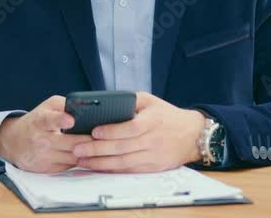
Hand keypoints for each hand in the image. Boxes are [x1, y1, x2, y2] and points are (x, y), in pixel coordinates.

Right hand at [0, 95, 93, 172]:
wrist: (14, 142)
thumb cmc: (36, 122)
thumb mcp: (46, 107)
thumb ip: (64, 105)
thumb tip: (85, 107)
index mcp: (40, 121)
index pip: (50, 120)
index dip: (60, 120)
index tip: (71, 120)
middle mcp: (40, 139)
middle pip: (70, 143)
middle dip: (87, 140)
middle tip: (101, 136)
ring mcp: (43, 156)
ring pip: (73, 157)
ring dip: (86, 152)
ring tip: (98, 146)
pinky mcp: (47, 169)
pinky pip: (70, 166)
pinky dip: (79, 160)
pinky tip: (85, 154)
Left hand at [71, 92, 205, 172]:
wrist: (193, 135)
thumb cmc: (167, 116)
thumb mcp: (151, 101)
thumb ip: (130, 100)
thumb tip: (105, 103)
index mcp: (153, 120)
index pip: (131, 128)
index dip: (112, 131)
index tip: (94, 131)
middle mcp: (153, 140)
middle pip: (123, 147)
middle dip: (97, 149)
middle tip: (78, 148)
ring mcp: (153, 156)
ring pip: (123, 162)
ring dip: (100, 162)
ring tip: (82, 160)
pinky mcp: (153, 168)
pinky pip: (129, 170)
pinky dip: (112, 170)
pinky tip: (98, 167)